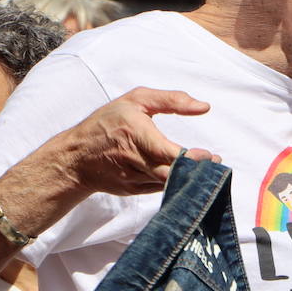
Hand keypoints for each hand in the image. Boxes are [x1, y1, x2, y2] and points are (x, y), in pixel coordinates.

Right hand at [56, 88, 217, 195]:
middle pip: (173, 174)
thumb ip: (171, 100)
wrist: (76, 157)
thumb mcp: (135, 100)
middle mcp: (135, 161)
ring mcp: (134, 179)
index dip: (193, 158)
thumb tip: (204, 107)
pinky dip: (176, 184)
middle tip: (215, 164)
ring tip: (206, 169)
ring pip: (169, 185)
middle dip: (198, 172)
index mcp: (136, 135)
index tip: (211, 155)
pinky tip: (187, 175)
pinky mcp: (134, 190)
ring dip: (190, 179)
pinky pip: (161, 189)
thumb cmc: (107, 122)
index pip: (170, 153)